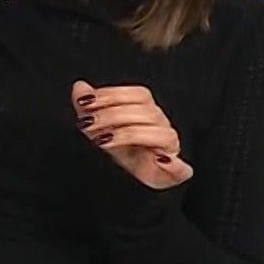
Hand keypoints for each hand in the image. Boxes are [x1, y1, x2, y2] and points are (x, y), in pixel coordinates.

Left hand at [73, 81, 192, 189]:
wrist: (126, 177)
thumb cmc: (116, 148)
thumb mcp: (96, 128)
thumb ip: (89, 108)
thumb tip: (80, 86)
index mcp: (146, 111)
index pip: (140, 94)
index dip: (113, 95)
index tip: (86, 103)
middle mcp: (161, 126)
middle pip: (148, 112)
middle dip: (113, 115)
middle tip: (88, 123)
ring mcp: (169, 148)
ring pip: (162, 133)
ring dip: (130, 135)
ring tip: (102, 141)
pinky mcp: (175, 172)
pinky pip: (182, 169)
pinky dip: (175, 165)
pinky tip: (159, 161)